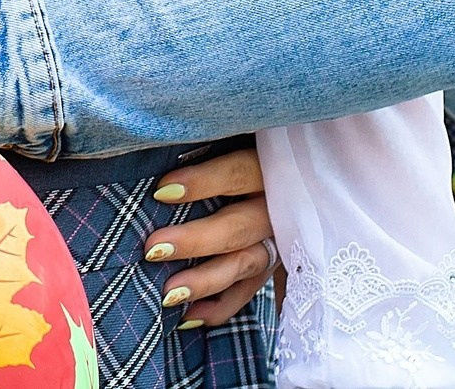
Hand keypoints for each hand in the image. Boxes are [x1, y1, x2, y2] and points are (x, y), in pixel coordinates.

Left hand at [141, 145, 276, 327]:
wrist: (302, 174)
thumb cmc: (243, 148)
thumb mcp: (237, 139)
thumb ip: (205, 145)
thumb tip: (151, 148)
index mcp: (269, 166)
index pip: (238, 172)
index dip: (203, 181)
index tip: (161, 191)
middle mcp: (277, 206)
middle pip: (239, 227)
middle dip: (196, 241)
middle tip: (153, 249)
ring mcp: (278, 240)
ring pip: (245, 264)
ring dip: (206, 281)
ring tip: (167, 293)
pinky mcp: (274, 265)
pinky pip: (250, 292)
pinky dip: (221, 308)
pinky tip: (190, 316)